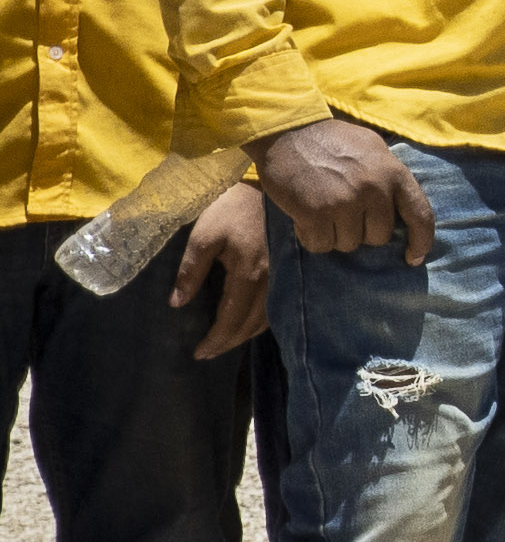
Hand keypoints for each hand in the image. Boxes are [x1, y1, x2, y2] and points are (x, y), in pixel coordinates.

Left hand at [173, 186, 270, 361]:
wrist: (272, 188)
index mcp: (249, 274)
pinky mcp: (291, 270)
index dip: (216, 340)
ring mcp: (285, 276)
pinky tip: (250, 321)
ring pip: (268, 318)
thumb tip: (177, 304)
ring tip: (227, 340)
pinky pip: (278, 305)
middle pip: (252, 324)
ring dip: (246, 334)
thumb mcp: (204, 235)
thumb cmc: (232, 209)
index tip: (198, 353)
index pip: (232, 319)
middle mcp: (272, 281)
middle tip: (209, 353)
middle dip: (229, 342)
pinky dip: (262, 320)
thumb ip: (190, 270)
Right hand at [254, 116, 433, 266]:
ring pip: (349, 244)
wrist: (288, 131)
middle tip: (344, 213)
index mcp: (394, 173)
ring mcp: (345, 203)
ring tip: (324, 211)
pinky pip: (321, 245)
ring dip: (335, 235)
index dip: (421, 241)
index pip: (420, 215)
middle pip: (378, 237)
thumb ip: (390, 177)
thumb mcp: (373, 149)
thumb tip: (401, 210)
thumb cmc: (332, 140)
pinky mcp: (315, 214)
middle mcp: (374, 190)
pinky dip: (312, 238)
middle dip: (362, 231)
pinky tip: (306, 218)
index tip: (413, 257)